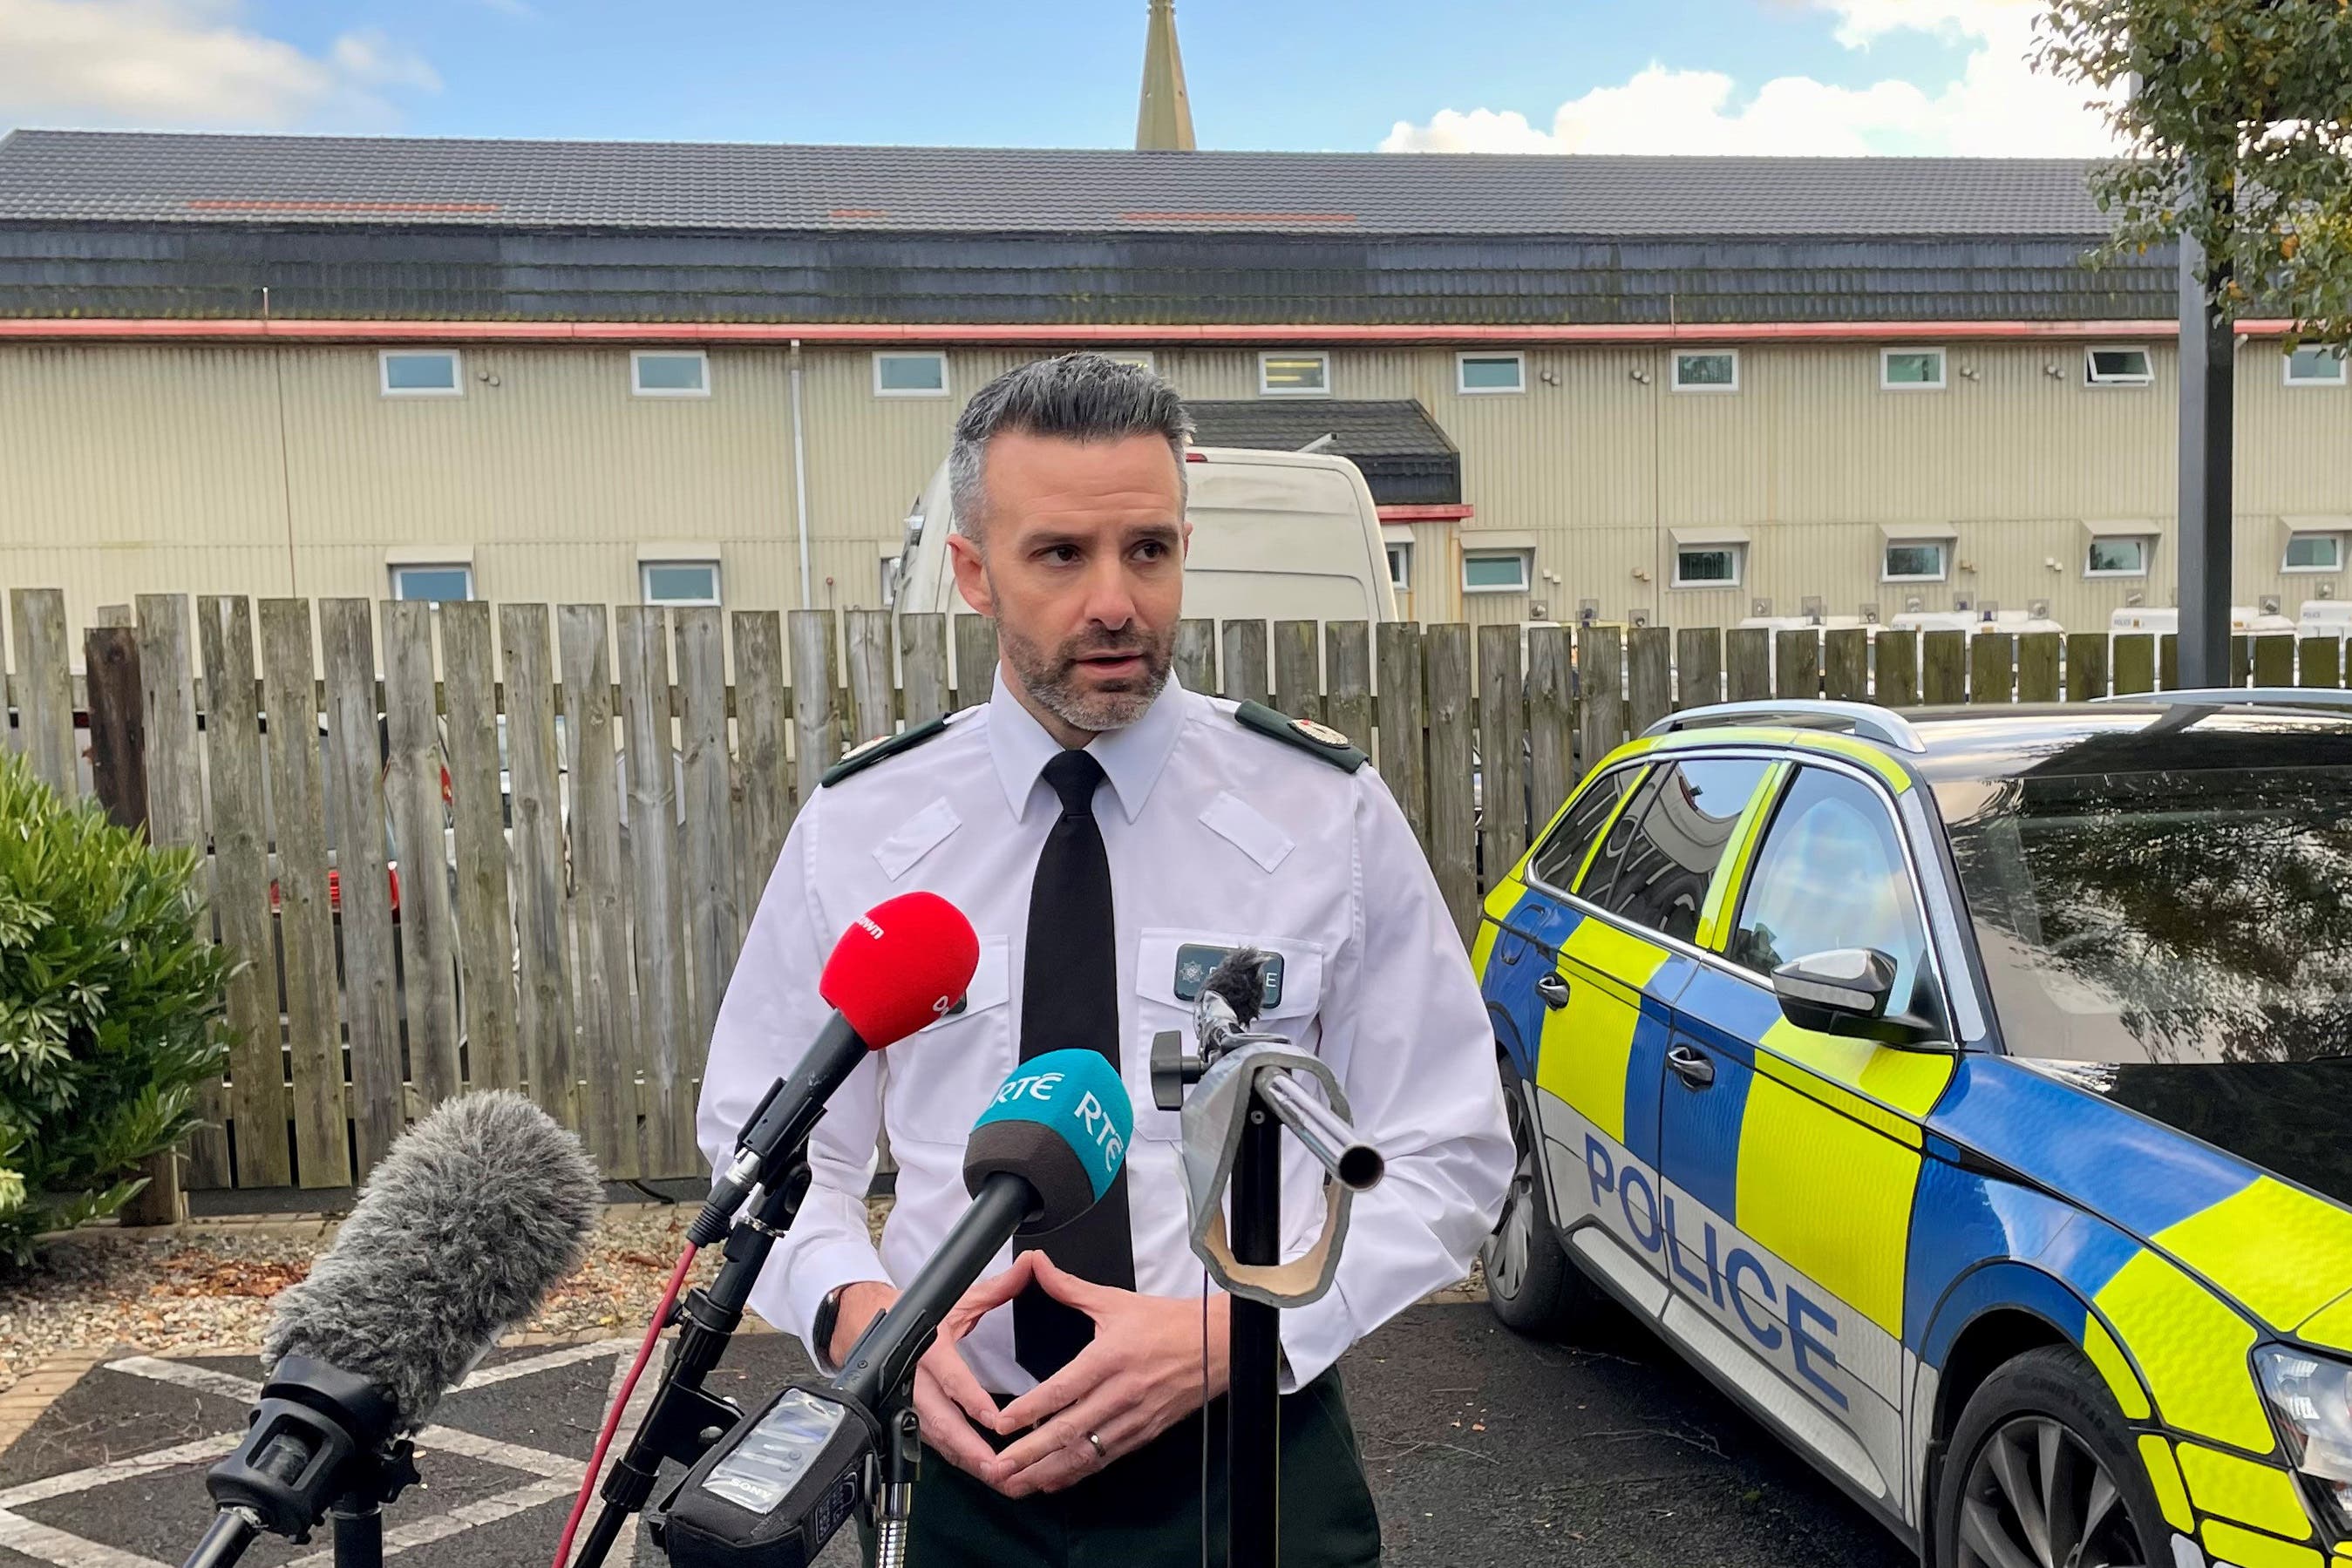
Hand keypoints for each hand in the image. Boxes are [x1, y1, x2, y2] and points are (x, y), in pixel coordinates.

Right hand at [828, 1266, 1033, 1482]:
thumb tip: (1030, 1266)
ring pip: (936, 1439)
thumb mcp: (956, 1299)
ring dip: (965, 1460)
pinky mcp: (907, 1417)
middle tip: (998, 1466)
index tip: (998, 1421)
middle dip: (970, 1448)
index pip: (951, 1379)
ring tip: (996, 1477)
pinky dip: (956, 1459)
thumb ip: (997, 1288)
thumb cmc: (916, 1313)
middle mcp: (915, 1380)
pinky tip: (979, 1471)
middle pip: (940, 1422)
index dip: (973, 1402)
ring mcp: (907, 1403)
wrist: (868, 1324)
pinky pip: (932, 1443)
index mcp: (928, 1348)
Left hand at [984, 1255, 1229, 1497]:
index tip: (1001, 1425)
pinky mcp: (1145, 1433)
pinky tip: (1052, 1481)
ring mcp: (1134, 1418)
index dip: (1030, 1410)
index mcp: (1111, 1358)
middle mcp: (1121, 1393)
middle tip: (998, 1469)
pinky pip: (1105, 1459)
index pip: (1063, 1389)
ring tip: (1016, 1484)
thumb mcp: (1115, 1301)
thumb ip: (1069, 1288)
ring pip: (1085, 1453)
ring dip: (1048, 1471)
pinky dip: (1076, 1473)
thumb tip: (1036, 1265)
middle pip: (1069, 1430)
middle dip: (1030, 1454)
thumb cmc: (1168, 1323)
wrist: (1218, 1345)